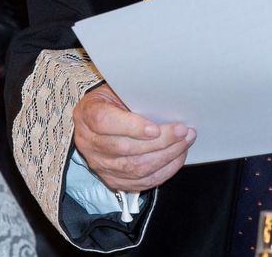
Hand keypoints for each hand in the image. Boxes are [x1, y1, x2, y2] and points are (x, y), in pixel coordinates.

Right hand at [73, 85, 193, 191]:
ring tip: (184, 144)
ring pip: (134, 168)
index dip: (132, 127)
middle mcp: (89, 143)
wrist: (99, 118)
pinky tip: (176, 159)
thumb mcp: (118, 89)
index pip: (105, 123)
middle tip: (183, 132)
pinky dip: (162, 172)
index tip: (156, 128)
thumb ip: (135, 97)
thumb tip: (166, 104)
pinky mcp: (112, 179)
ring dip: (165, 157)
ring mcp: (99, 164)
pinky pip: (140, 182)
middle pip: (124, 148)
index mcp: (87, 115)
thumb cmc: (113, 100)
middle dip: (160, 142)